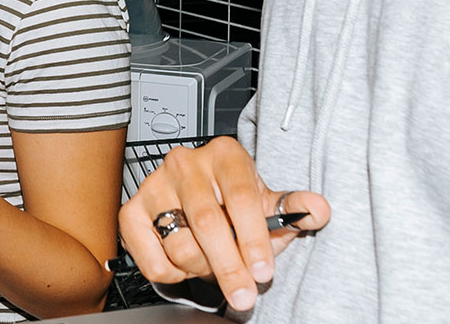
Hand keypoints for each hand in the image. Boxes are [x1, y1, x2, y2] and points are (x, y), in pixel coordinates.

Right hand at [117, 137, 329, 313]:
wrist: (204, 202)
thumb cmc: (237, 203)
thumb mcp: (271, 203)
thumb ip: (296, 208)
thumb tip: (318, 210)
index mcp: (225, 154)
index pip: (240, 197)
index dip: (253, 239)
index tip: (263, 271)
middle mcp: (185, 163)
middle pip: (207, 222)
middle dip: (230, 267)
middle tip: (244, 294)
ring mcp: (154, 185)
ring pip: (180, 245)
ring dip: (203, 269)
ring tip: (216, 266)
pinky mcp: (131, 211)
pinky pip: (152, 259)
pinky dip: (174, 274)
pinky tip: (189, 264)